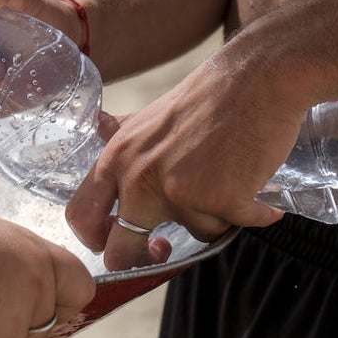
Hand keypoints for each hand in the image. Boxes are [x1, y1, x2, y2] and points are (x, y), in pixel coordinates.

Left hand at [65, 48, 293, 270]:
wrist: (256, 80)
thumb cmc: (207, 97)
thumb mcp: (148, 116)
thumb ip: (121, 132)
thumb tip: (98, 126)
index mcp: (117, 157)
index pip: (81, 216)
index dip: (97, 240)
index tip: (118, 243)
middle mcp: (139, 178)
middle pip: (121, 250)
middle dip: (145, 257)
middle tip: (165, 249)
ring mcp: (178, 192)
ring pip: (194, 233)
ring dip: (214, 216)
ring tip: (228, 179)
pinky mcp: (220, 200)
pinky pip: (232, 226)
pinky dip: (250, 213)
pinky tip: (255, 189)